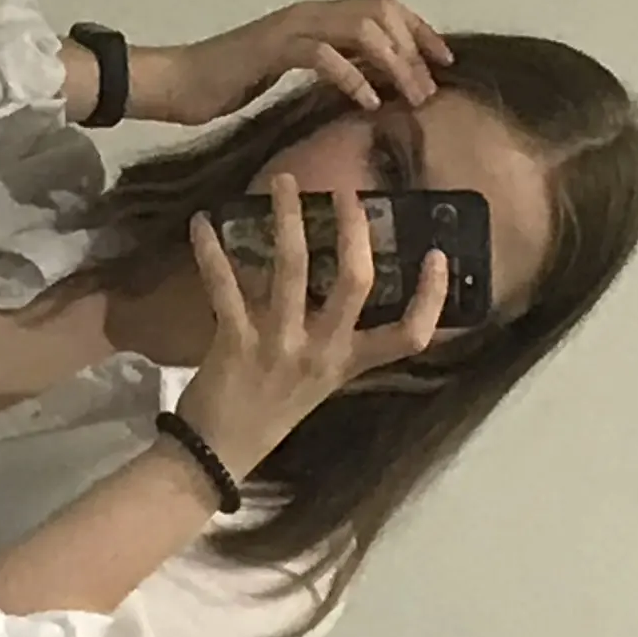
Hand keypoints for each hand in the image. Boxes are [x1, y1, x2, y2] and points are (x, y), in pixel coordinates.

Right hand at [138, 0, 454, 129]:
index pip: (384, 8)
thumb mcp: (294, 74)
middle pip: (381, 14)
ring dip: (393, 63)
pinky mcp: (272, 49)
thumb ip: (332, 69)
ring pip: (360, 29)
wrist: (180, 83)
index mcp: (317, 17)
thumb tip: (376, 82)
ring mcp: (291, 28)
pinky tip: (368, 101)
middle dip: (413, 51)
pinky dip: (352, 75)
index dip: (420, 29)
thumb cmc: (232, 83)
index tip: (445, 60)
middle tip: (430, 90)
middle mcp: (309, 13)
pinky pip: (323, 55)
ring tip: (410, 96)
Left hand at [174, 176, 448, 478]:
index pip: (409, 335)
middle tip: (346, 191)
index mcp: (348, 362)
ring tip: (283, 182)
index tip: (436, 253)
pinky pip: (225, 285)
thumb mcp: (319, 379)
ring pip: (292, 268)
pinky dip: (211, 250)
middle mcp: (322, 352)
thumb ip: (334, 336)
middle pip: (356, 282)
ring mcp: (280, 346)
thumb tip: (344, 278)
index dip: (431, 296)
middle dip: (354, 229)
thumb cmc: (273, 411)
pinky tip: (201, 222)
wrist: (219, 454)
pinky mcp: (236, 342)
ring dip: (287, 218)